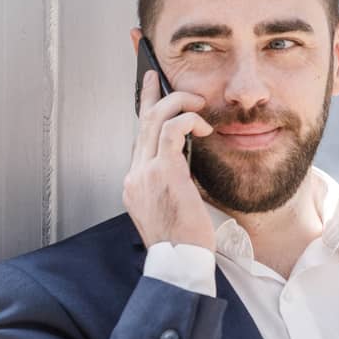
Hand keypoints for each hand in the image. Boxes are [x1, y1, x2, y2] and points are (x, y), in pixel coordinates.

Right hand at [124, 70, 215, 250]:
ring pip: (154, 119)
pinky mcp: (163, 172)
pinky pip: (171, 131)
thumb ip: (173, 183)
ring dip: (178, 104)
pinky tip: (203, 127)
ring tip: (198, 103)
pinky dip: (188, 121)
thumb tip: (186, 163)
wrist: (179, 262)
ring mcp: (144, 173)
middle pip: (140, 122)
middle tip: (158, 76)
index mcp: (135, 184)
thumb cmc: (183, 242)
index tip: (149, 94)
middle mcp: (134, 175)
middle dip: (150, 94)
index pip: (138, 139)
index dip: (143, 113)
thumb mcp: (172, 208)